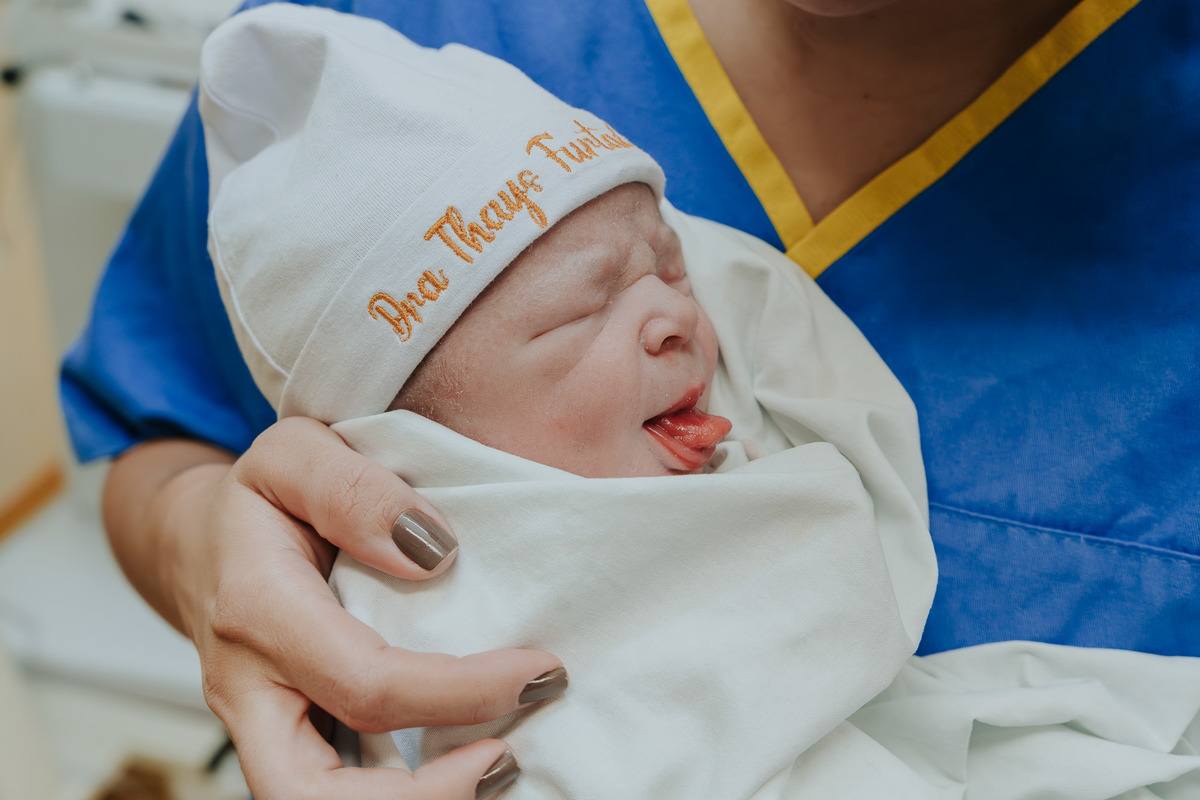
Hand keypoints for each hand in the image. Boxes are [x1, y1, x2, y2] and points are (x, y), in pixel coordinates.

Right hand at [103, 417, 563, 798]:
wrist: (196, 542)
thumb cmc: (257, 498)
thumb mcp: (294, 452)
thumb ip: (354, 490)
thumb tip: (432, 551)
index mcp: (258, 610)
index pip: (367, 683)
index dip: (461, 691)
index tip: (537, 670)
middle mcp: (247, 688)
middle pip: (315, 793)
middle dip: (426, 793)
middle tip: (509, 756)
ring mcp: (258, 726)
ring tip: (497, 765)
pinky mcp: (282, 741)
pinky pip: (332, 788)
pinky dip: (402, 790)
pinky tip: (462, 758)